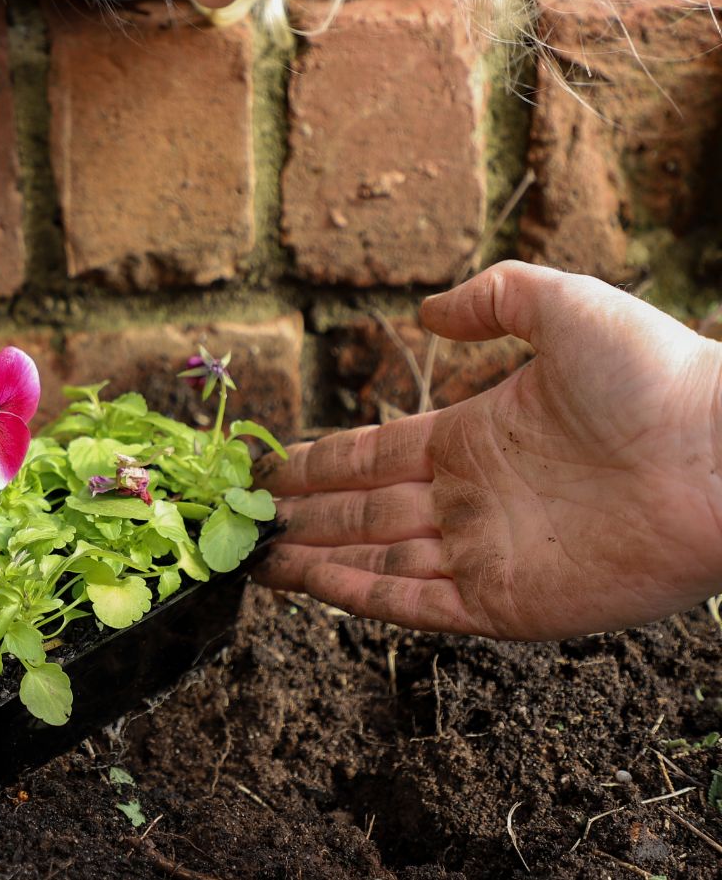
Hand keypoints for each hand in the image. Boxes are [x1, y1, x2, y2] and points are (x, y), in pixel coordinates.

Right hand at [255, 261, 721, 639]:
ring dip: (317, 561)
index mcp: (477, 437)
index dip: (321, 463)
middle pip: (365, 512)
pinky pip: (416, 603)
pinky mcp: (508, 604)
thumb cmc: (656, 375)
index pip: (378, 456)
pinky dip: (360, 597)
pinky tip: (313, 587)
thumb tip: (423, 314)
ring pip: (378, 561)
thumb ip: (491, 299)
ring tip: (260, 560)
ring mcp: (488, 553)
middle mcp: (472, 499)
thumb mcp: (564, 306)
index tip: (272, 468)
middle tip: (246, 520)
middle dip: (305, 517)